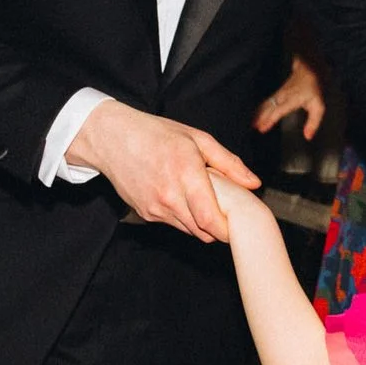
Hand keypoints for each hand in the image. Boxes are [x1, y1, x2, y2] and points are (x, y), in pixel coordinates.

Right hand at [71, 100, 261, 241]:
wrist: (112, 139)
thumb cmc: (156, 134)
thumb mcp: (198, 139)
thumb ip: (229, 163)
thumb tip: (253, 183)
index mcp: (185, 173)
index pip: (210, 219)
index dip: (226, 230)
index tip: (237, 226)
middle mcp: (169, 195)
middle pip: (202, 231)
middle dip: (218, 227)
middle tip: (226, 213)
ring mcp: (154, 207)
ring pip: (188, 230)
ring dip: (201, 223)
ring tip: (203, 200)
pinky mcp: (145, 214)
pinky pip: (172, 223)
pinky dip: (183, 216)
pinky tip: (182, 197)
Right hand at [254, 56, 325, 137]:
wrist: (308, 70)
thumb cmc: (313, 90)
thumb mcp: (318, 107)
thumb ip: (313, 123)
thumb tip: (307, 136)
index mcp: (292, 100)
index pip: (278, 110)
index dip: (270, 119)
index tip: (262, 128)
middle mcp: (283, 96)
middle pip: (268, 108)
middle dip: (260, 118)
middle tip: (253, 127)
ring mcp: (278, 93)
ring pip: (265, 104)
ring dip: (258, 113)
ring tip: (251, 123)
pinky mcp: (276, 93)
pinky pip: (266, 101)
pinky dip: (259, 108)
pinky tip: (255, 114)